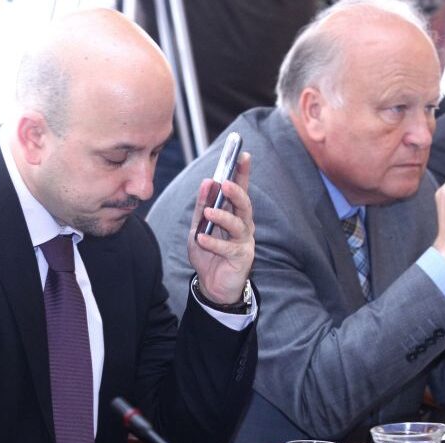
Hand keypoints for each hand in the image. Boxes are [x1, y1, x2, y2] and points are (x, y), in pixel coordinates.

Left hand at [188, 152, 254, 303]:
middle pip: (245, 205)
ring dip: (223, 217)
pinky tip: (202, 238)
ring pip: (238, 224)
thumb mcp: (199, 227)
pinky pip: (228, 247)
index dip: (243, 173)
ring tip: (208, 213)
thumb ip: (202, 206)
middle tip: (225, 184)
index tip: (243, 155)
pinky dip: (214, 242)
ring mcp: (245, 241)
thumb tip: (207, 182)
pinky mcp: (242, 257)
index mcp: (234, 214)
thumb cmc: (209, 254)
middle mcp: (243, 225)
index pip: (240, 190)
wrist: (212, 285)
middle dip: (237, 192)